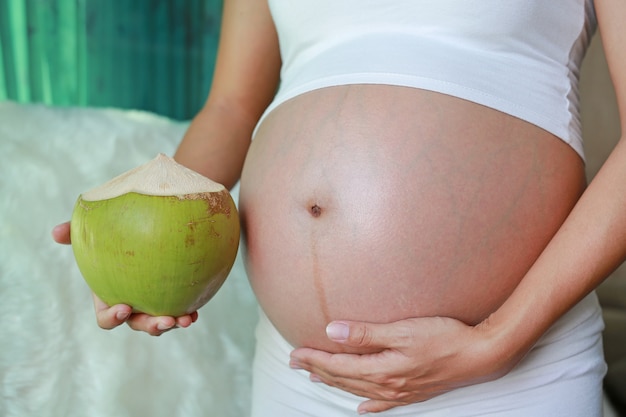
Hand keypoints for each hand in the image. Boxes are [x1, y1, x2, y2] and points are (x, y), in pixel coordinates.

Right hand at [52, 222, 198, 335]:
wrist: (144, 227)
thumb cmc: (112, 232)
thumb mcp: (94, 231)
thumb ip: (76, 232)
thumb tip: (56, 232)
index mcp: (109, 297)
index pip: (107, 318)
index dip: (113, 318)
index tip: (125, 306)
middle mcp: (132, 305)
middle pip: (139, 325)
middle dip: (150, 326)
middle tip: (164, 320)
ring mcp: (153, 303)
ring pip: (161, 322)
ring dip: (173, 323)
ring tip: (186, 319)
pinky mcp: (173, 297)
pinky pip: (180, 309)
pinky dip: (188, 313)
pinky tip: (196, 311)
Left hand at [289, 316, 519, 413]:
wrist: (479, 355)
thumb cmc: (442, 337)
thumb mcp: (402, 330)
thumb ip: (366, 333)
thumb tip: (332, 331)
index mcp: (381, 369)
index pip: (337, 365)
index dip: (314, 358)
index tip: (295, 352)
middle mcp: (387, 385)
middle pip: (344, 378)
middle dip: (317, 369)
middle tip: (295, 362)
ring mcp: (400, 392)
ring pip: (358, 389)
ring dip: (335, 383)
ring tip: (317, 377)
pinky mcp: (413, 393)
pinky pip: (382, 404)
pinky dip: (367, 404)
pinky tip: (360, 407)